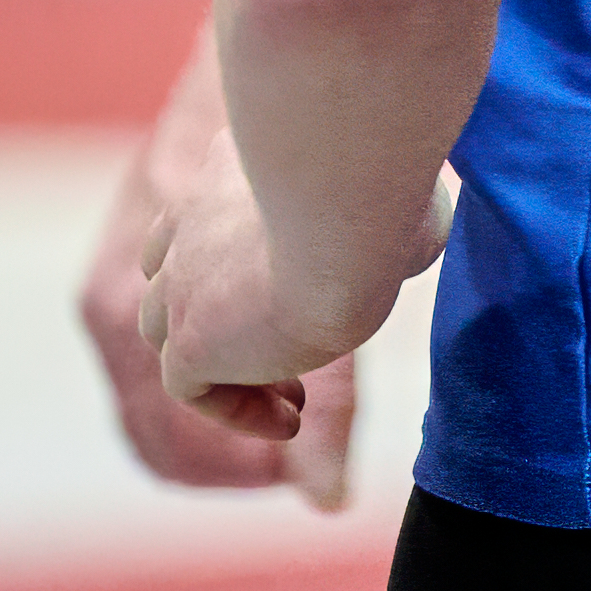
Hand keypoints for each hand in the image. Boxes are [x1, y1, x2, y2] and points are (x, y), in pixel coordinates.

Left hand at [135, 155, 439, 452]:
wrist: (343, 220)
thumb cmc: (384, 193)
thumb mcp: (400, 197)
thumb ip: (396, 221)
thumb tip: (418, 244)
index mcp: (230, 169)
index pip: (208, 215)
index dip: (240, 261)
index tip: (295, 291)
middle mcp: (191, 220)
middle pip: (177, 276)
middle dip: (223, 316)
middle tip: (288, 347)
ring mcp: (180, 284)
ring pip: (172, 333)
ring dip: (227, 368)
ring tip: (294, 399)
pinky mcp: (188, 341)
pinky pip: (193, 390)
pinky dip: (237, 408)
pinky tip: (290, 421)